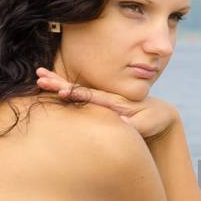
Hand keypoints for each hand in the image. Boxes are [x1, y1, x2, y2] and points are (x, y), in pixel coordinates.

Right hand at [35, 67, 179, 139]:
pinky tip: (52, 88)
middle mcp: (106, 96)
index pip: (91, 96)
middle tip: (39, 76)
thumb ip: (135, 124)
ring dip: (58, 83)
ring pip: (76, 89)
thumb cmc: (154, 120)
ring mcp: (102, 99)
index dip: (75, 93)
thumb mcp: (148, 123)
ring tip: (40, 76)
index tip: (60, 91)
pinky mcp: (101, 104)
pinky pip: (80, 96)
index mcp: (114, 100)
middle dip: (59, 82)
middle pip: (78, 88)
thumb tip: (121, 122)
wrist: (160, 114)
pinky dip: (64, 90)